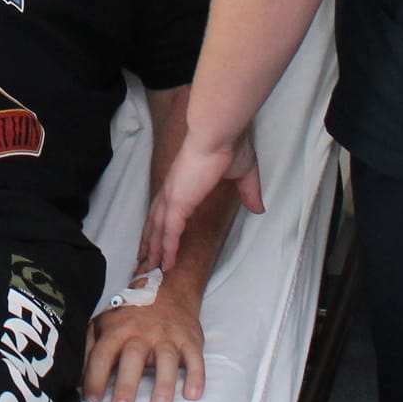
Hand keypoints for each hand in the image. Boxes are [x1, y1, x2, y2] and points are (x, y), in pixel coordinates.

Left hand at [82, 288, 206, 401]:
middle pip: (133, 357)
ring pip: (166, 359)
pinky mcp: (189, 340)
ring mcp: (168, 336)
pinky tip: (192, 394)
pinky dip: (196, 376)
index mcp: (117, 328)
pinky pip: (195, 358)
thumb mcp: (104, 324)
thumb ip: (89, 349)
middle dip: (127, 384)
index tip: (92, 400)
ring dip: (163, 384)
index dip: (94, 377)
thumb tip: (75, 379)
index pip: (102, 354)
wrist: (168, 290)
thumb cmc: (131, 315)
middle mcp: (142, 332)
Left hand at [142, 128, 263, 270]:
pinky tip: (165, 264)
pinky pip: (170, 232)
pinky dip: (167, 249)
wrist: (218, 133)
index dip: (160, 222)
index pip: (167, 206)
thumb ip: (248, 191)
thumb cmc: (230, 145)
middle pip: (155, 220)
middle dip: (149, 240)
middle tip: (143, 258)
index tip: (156, 235)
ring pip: (158, 229)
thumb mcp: (244, 172)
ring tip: (148, 268)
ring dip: (154, 250)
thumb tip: (258, 208)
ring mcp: (173, 196)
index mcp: (184, 181)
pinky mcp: (178, 202)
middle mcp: (173, 190)